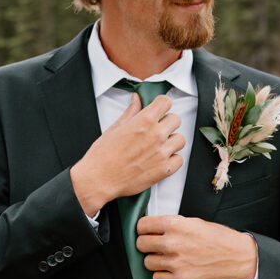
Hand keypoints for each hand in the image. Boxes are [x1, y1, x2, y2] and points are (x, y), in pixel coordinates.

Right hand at [71, 94, 185, 215]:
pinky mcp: (164, 169)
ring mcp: (162, 153)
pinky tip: (160, 159)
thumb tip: (137, 99)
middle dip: (167, 123)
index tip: (158, 110)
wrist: (99, 179)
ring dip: (171, 141)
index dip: (161, 105)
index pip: (165, 102)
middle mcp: (156, 135)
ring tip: (159, 146)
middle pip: (176, 119)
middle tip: (157, 130)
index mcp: (144, 120)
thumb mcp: (115, 127)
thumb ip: (131, 112)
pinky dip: (172, 159)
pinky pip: (179, 159)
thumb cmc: (103, 155)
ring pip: (180, 139)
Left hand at [136, 215, 257, 278]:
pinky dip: (162, 275)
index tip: (146, 232)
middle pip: (141, 244)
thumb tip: (153, 229)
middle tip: (156, 246)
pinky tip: (172, 269)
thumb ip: (173, 225)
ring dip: (155, 260)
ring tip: (167, 258)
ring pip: (147, 262)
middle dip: (147, 245)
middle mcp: (173, 243)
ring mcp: (175, 263)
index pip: (142, 226)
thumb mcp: (195, 222)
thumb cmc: (219, 239)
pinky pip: (157, 278)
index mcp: (176, 225)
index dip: (144, 229)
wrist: (239, 258)